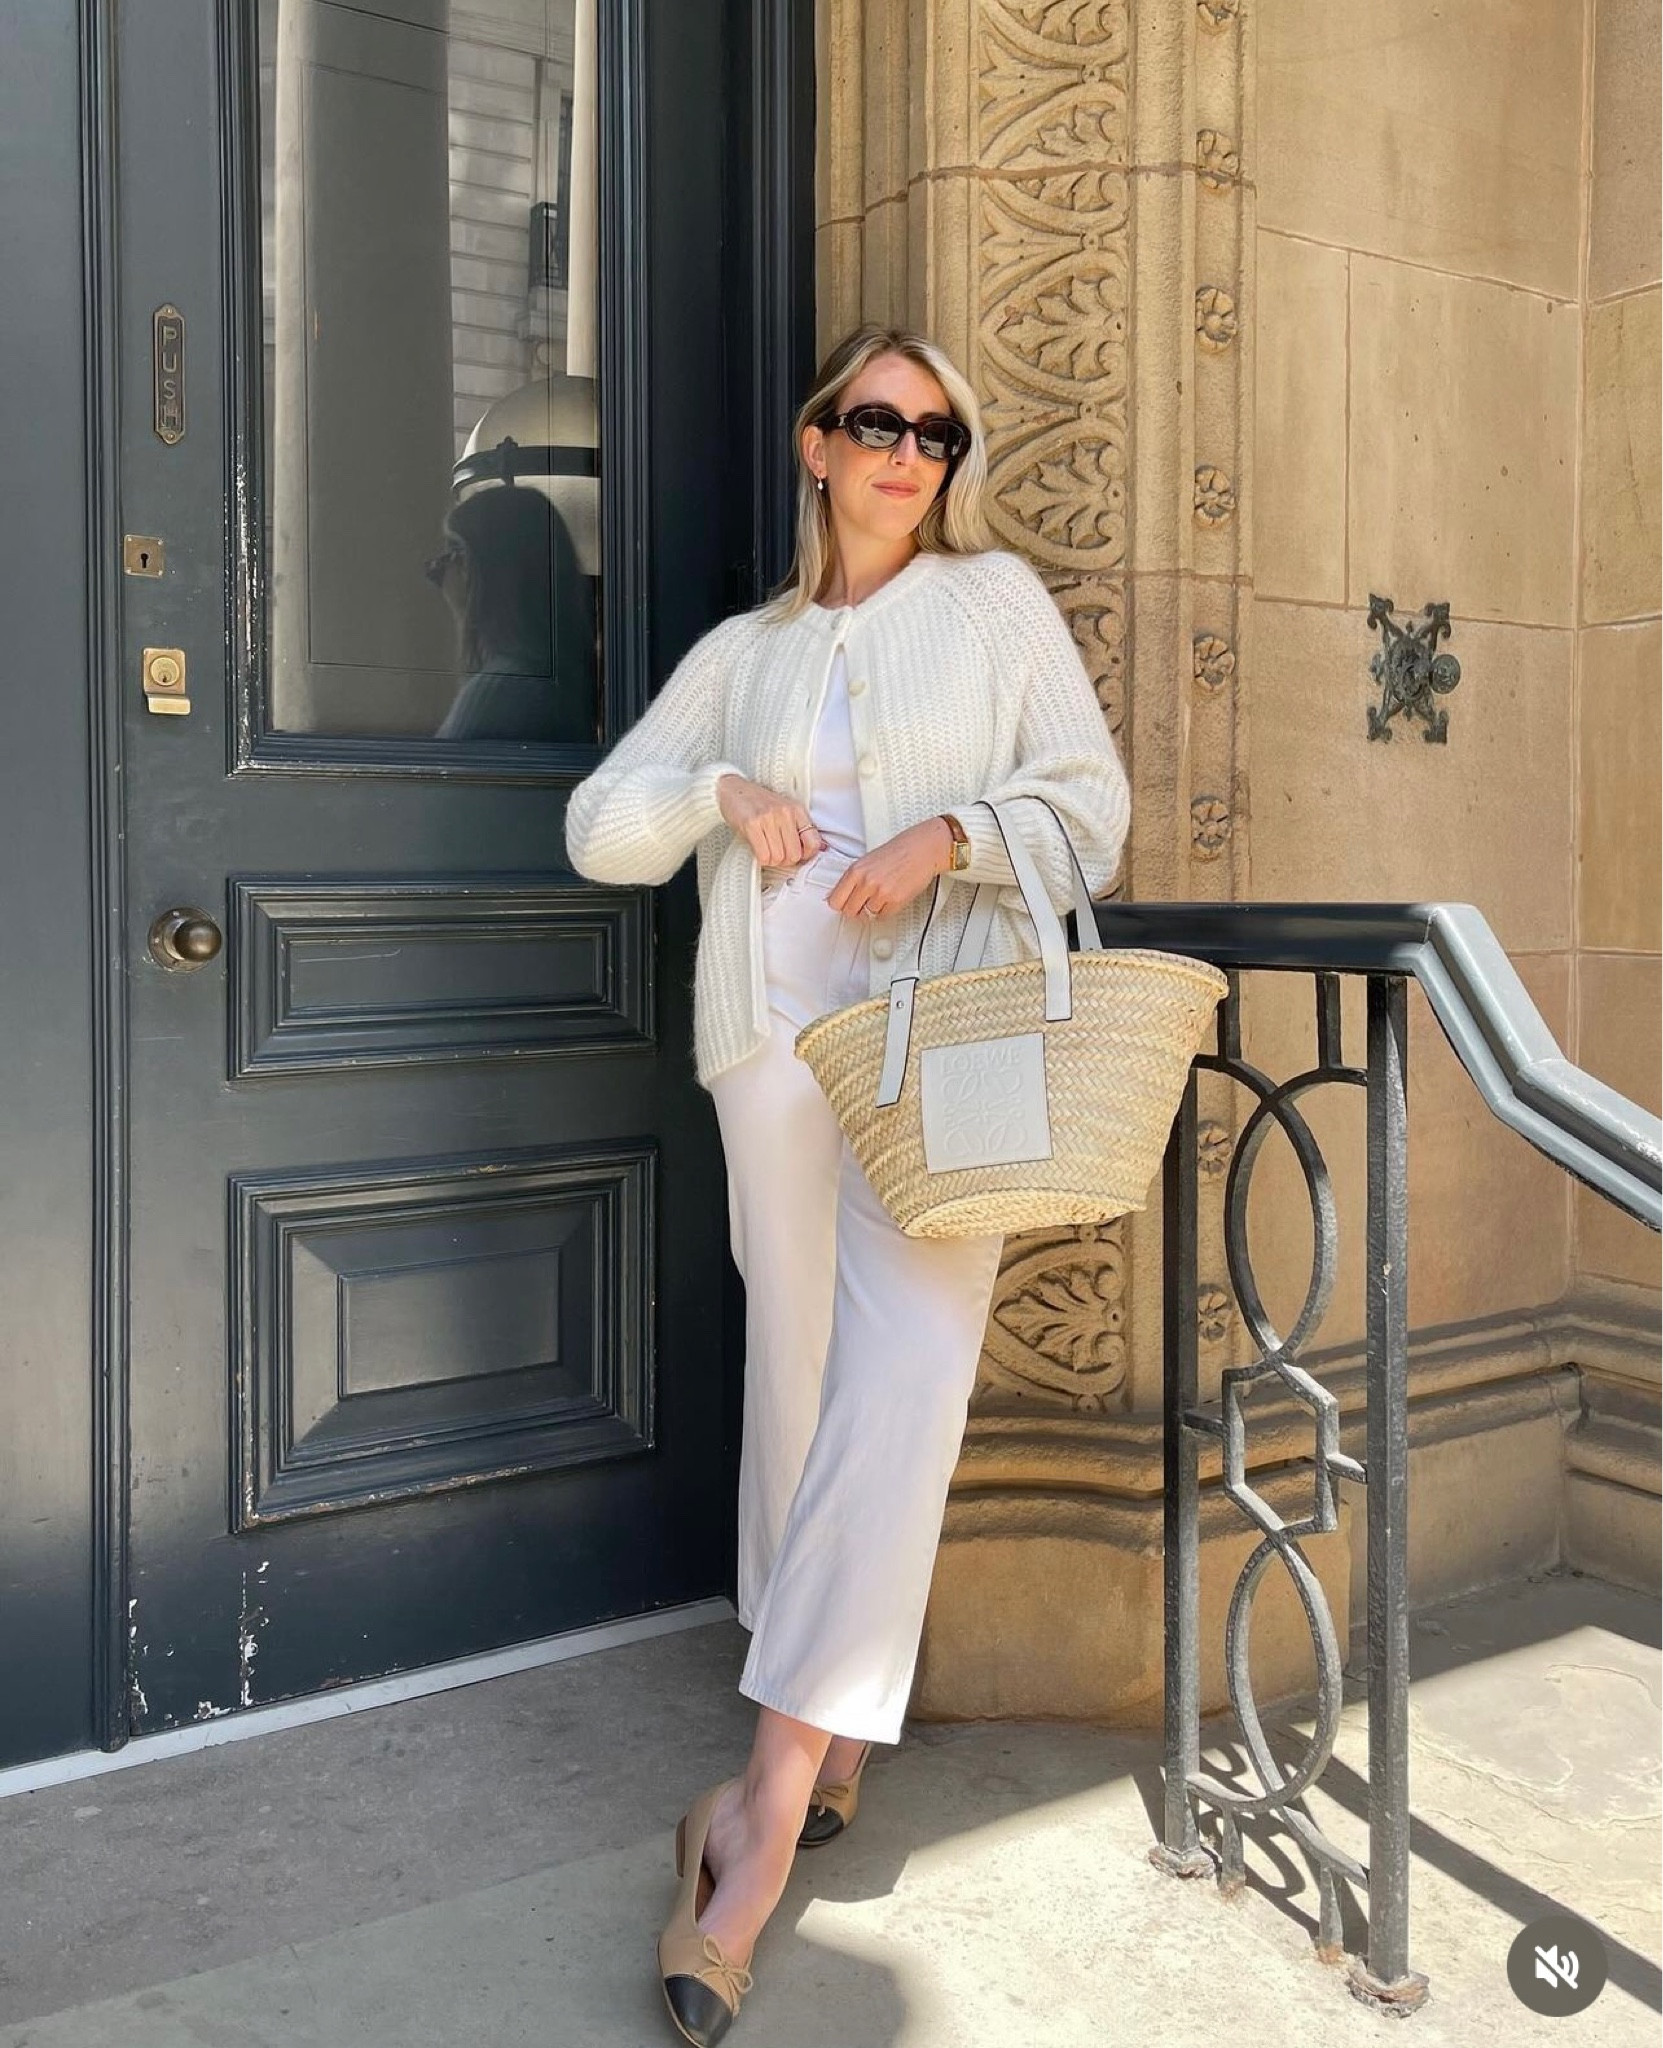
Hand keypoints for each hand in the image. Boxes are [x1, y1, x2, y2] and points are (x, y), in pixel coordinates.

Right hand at [716, 773, 824, 866]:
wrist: (732, 789)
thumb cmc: (758, 803)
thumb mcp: (784, 811)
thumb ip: (799, 829)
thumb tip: (819, 849)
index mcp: (797, 810)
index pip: (813, 842)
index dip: (805, 855)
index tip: (797, 856)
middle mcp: (785, 812)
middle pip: (794, 855)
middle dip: (785, 861)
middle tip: (776, 854)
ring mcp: (769, 818)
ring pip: (778, 857)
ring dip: (771, 860)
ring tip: (765, 850)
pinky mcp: (752, 824)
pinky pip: (763, 855)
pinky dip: (761, 858)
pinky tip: (757, 849)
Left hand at [827, 818, 953, 919]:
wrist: (921, 849)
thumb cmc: (898, 852)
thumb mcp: (867, 861)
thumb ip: (853, 879)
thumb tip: (841, 895)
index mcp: (855, 870)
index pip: (834, 900)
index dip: (840, 904)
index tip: (844, 904)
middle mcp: (866, 882)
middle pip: (849, 911)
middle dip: (856, 909)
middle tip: (863, 904)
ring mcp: (880, 892)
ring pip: (867, 915)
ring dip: (873, 909)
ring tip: (881, 897)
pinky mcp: (895, 901)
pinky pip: (882, 916)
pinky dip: (886, 911)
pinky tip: (890, 899)